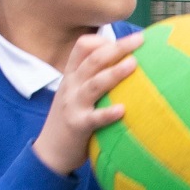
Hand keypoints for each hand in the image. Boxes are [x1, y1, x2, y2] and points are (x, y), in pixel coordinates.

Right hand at [32, 26, 142, 173]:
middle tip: (140, 40)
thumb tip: (128, 66)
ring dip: (114, 73)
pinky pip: (94, 118)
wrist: (50, 150)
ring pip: (94, 84)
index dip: (104, 40)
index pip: (83, 47)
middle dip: (116, 47)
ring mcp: (73, 104)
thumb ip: (95, 79)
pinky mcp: (78, 125)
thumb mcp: (78, 93)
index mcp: (72, 75)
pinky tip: (123, 110)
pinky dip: (108, 114)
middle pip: (93, 60)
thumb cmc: (72, 118)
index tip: (129, 40)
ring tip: (134, 64)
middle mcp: (72, 85)